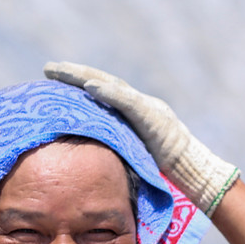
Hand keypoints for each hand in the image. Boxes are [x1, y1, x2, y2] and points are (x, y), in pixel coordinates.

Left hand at [44, 61, 238, 215]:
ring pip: (111, 85)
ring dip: (83, 77)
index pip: (104, 94)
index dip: (79, 85)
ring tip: (58, 71)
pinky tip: (88, 86)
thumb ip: (117, 151)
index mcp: (135, 114)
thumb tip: (91, 162)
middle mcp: (140, 105)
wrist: (196, 175)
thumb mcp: (135, 159)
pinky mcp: (153, 116)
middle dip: (75, 74)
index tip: (54, 80)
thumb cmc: (166, 174)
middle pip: (103, 83)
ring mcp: (147, 108)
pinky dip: (108, 92)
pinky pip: (127, 101)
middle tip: (48, 69)